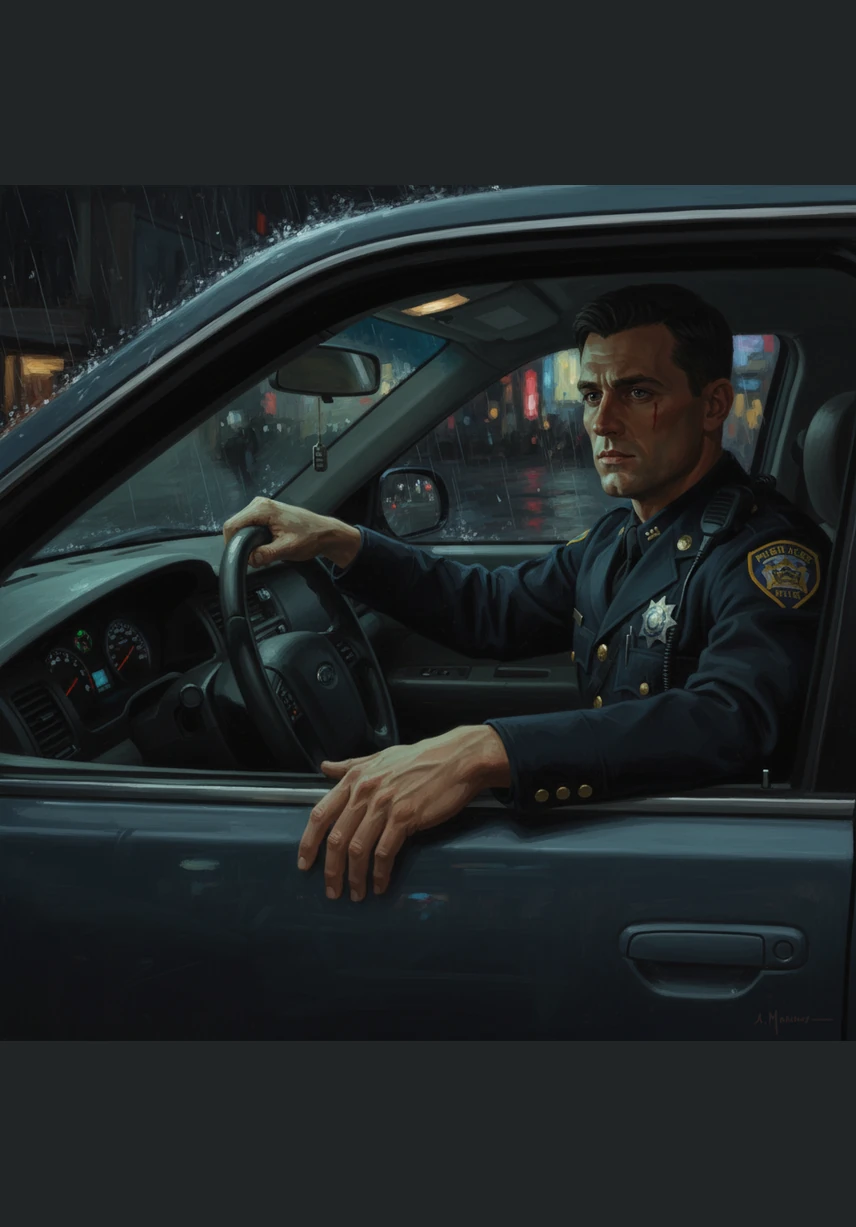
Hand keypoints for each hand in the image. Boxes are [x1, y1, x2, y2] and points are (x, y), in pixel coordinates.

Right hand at [222, 496, 360, 568]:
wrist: (325, 533)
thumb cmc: (311, 536)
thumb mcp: (287, 549)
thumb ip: (265, 554)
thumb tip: (250, 558)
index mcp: (263, 509)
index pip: (232, 525)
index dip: (232, 544)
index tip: (242, 556)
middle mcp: (260, 504)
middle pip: (235, 527)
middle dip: (242, 544)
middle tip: (257, 556)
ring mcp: (262, 508)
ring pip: (242, 528)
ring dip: (249, 542)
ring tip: (266, 549)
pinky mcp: (265, 514)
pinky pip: (250, 527)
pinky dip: (254, 539)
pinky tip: (267, 544)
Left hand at [298, 726, 510, 899]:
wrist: (457, 759)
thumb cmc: (421, 759)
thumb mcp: (380, 757)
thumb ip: (350, 765)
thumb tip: (325, 766)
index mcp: (355, 778)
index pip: (320, 814)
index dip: (308, 842)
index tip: (304, 864)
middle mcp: (365, 791)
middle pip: (336, 838)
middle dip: (331, 870)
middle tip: (331, 890)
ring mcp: (385, 805)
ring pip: (358, 849)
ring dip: (354, 877)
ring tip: (356, 894)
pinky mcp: (406, 818)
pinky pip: (385, 853)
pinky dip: (379, 873)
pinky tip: (380, 885)